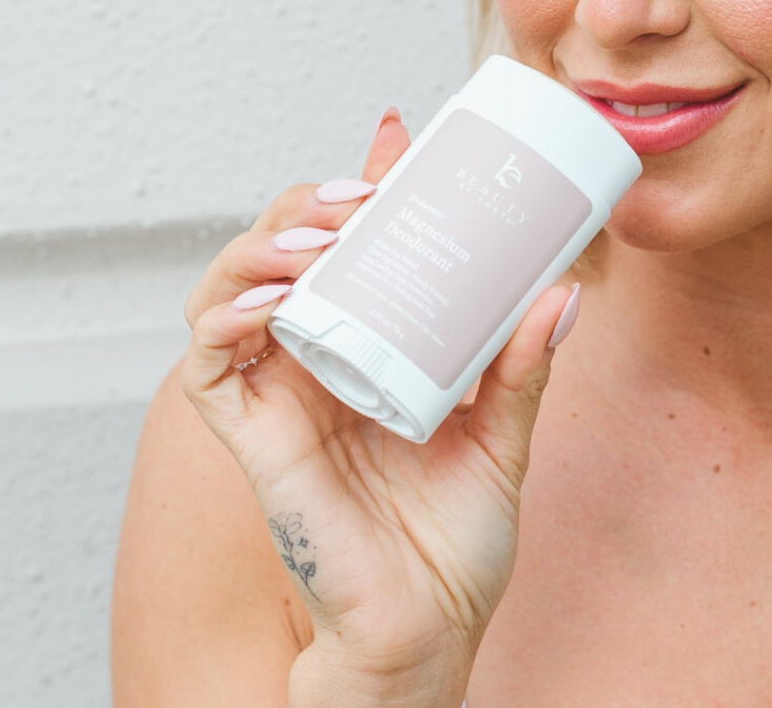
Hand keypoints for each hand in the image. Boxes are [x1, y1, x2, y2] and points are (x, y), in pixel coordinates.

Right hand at [180, 106, 578, 697]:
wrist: (427, 628)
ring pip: (232, 290)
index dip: (357, 188)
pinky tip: (269, 300)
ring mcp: (279, 395)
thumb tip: (563, 290)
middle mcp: (317, 359)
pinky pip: (208, 365)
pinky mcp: (252, 437)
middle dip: (309, 206)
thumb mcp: (502, 432)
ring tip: (319, 235)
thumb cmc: (454, 538)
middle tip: (361, 193)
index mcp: (369, 347)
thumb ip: (523, 364)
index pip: (348, 249)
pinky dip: (223, 319)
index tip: (397, 143)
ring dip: (263, 247)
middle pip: (285, 252)